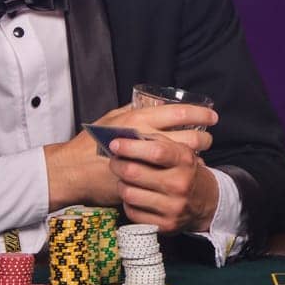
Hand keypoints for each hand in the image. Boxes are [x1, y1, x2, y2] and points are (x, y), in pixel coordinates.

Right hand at [43, 102, 217, 213]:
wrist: (72, 171)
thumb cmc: (90, 143)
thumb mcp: (111, 119)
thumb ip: (133, 111)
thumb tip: (153, 104)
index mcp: (139, 120)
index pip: (180, 112)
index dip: (201, 113)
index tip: (212, 116)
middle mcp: (147, 139)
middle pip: (190, 138)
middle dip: (205, 138)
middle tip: (208, 137)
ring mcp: (147, 162)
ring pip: (185, 158)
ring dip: (196, 156)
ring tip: (198, 154)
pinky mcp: (145, 181)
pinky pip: (172, 176)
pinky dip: (180, 172)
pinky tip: (183, 170)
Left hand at [109, 128, 218, 233]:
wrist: (205, 200)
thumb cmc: (185, 171)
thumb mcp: (180, 152)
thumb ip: (157, 142)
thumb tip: (127, 137)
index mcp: (185, 161)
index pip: (155, 151)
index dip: (131, 147)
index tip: (115, 144)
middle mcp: (180, 184)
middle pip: (135, 173)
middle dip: (118, 164)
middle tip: (114, 161)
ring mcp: (173, 206)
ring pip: (129, 193)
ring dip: (121, 184)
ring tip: (124, 178)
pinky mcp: (165, 224)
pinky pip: (132, 212)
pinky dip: (128, 202)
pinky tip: (134, 194)